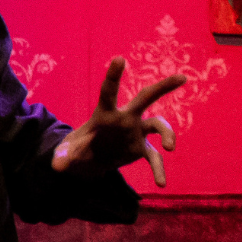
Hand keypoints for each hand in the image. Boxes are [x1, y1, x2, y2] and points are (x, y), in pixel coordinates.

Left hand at [52, 56, 184, 186]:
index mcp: (105, 113)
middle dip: (163, 87)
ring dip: (168, 134)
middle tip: (182, 78)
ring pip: (159, 124)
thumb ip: (64, 157)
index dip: (113, 76)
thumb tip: (58, 166)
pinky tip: (161, 183)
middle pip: (146, 97)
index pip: (109, 91)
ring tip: (170, 148)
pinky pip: (155, 158)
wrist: (89, 160)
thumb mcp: (67, 152)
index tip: (119, 58)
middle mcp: (125, 118)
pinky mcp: (141, 149)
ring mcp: (136, 132)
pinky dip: (159, 170)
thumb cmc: (76, 149)